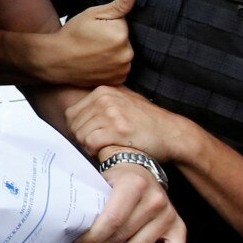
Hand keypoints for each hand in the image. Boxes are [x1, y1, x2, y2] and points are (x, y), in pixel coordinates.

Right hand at [42, 0, 134, 85]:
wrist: (57, 60)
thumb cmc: (72, 35)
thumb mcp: (92, 14)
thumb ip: (117, 5)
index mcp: (121, 35)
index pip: (123, 24)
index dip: (109, 24)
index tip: (95, 30)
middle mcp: (126, 54)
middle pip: (125, 40)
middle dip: (113, 39)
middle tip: (94, 42)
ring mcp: (122, 70)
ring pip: (124, 54)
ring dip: (114, 53)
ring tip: (94, 53)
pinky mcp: (118, 80)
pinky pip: (121, 68)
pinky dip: (112, 66)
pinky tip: (98, 63)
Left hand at [65, 85, 196, 162]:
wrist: (171, 133)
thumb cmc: (145, 122)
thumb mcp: (121, 102)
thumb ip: (99, 104)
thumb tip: (71, 115)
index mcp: (103, 91)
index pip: (71, 113)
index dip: (78, 129)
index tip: (91, 136)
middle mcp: (105, 99)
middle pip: (74, 125)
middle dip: (82, 138)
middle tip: (97, 144)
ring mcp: (112, 113)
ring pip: (80, 134)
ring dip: (89, 146)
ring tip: (103, 147)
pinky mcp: (118, 130)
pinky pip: (90, 142)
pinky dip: (94, 151)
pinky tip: (106, 151)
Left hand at [68, 162, 184, 242]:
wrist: (140, 168)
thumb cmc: (116, 177)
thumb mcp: (101, 178)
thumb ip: (90, 199)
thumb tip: (68, 226)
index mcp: (135, 185)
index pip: (112, 220)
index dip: (93, 237)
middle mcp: (155, 200)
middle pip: (122, 236)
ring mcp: (168, 215)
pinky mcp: (178, 227)